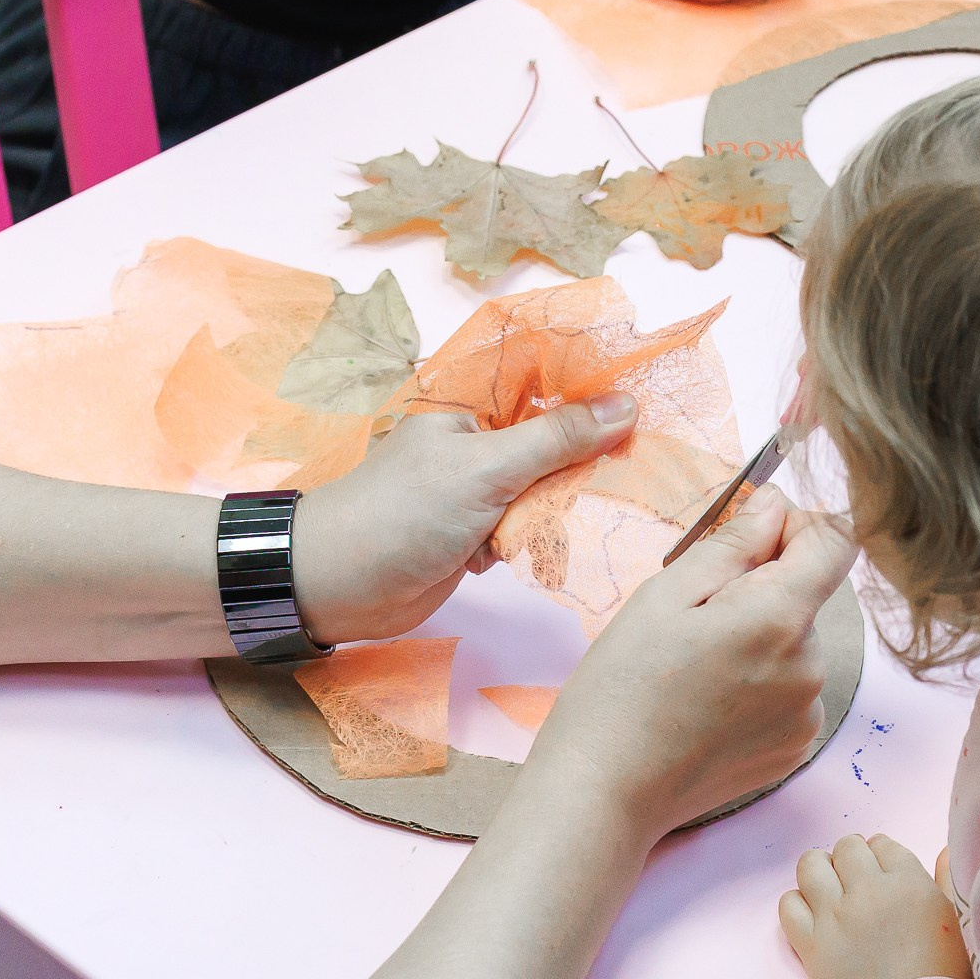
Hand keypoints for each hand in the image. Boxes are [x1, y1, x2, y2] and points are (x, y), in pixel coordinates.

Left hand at [290, 395, 636, 644]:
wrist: (338, 586)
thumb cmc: (403, 513)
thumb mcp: (487, 469)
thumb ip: (558, 439)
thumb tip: (626, 406)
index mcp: (470, 410)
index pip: (545, 392)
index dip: (591, 402)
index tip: (642, 413)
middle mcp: (473, 445)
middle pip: (551, 447)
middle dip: (566, 475)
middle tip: (577, 492)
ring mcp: (472, 492)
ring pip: (540, 495)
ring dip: (538, 520)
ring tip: (508, 537)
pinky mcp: (470, 535)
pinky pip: (519, 532)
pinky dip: (516, 547)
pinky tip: (492, 559)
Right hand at [519, 486, 857, 847]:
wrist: (606, 788)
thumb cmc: (622, 687)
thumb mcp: (666, 594)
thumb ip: (734, 543)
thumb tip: (778, 506)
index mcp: (780, 618)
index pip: (835, 542)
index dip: (798, 525)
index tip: (755, 536)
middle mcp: (809, 668)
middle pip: (807, 598)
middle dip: (762, 591)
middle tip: (694, 619)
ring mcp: (806, 714)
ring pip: (796, 646)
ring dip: (759, 640)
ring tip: (695, 669)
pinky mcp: (794, 749)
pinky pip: (789, 692)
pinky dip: (759, 685)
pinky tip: (708, 703)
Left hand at [780, 835, 974, 978]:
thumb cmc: (942, 973)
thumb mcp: (955, 920)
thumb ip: (946, 880)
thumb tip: (943, 850)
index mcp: (907, 882)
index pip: (882, 844)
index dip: (880, 854)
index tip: (882, 871)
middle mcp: (866, 890)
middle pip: (846, 848)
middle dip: (851, 858)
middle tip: (856, 880)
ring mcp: (834, 915)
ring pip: (811, 865)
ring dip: (820, 870)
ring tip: (829, 888)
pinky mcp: (810, 942)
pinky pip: (788, 904)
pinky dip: (797, 903)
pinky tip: (811, 914)